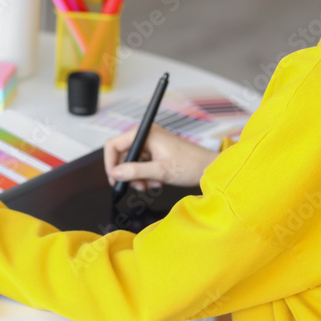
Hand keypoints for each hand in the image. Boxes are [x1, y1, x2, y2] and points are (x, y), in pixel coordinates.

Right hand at [103, 125, 217, 189]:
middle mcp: (146, 136)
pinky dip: (145, 175)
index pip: (114, 144)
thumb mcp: (160, 171)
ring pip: (132, 162)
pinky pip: (142, 164)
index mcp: (145, 134)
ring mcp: (151, 144)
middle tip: (136, 186)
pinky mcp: (156, 152)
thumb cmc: (191, 165)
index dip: (110, 163)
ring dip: (137, 177)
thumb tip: (115, 173)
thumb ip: (136, 172)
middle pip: (122, 154)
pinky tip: (156, 182)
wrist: (210, 168)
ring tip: (150, 186)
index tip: (114, 178)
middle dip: (127, 173)